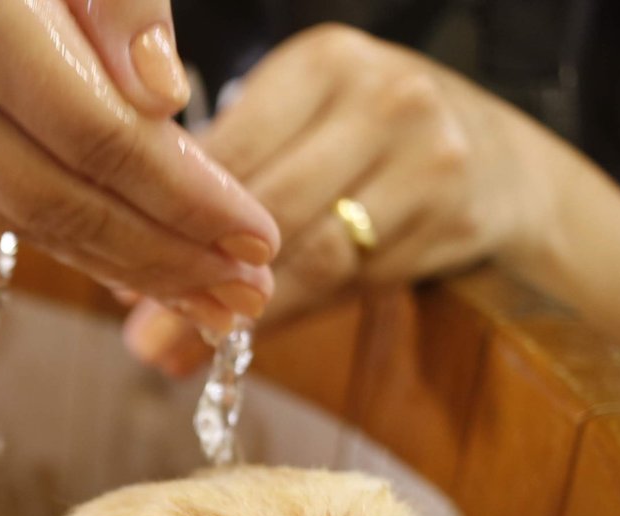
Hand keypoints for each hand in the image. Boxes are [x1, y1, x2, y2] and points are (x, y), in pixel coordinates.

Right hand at [0, 0, 279, 322]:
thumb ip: (121, 0)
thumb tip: (168, 100)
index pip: (97, 136)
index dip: (186, 198)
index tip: (259, 239)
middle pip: (57, 202)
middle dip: (162, 258)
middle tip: (246, 298)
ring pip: (18, 219)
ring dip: (119, 263)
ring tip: (206, 292)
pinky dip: (61, 231)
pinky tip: (129, 251)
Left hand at [122, 24, 557, 371]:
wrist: (506, 167)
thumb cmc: (369, 146)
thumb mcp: (306, 124)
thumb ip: (229, 171)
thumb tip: (122, 253)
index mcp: (323, 63)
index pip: (231, 148)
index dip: (165, 214)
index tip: (114, 267)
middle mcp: (383, 97)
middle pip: (270, 205)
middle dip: (192, 273)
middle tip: (137, 329)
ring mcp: (428, 157)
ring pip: (311, 254)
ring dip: (236, 311)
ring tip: (173, 349)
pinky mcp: (453, 219)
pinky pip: (352, 281)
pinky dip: (289, 316)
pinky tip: (243, 344)